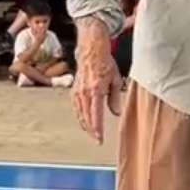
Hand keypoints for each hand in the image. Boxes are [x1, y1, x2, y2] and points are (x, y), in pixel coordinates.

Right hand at [71, 18, 122, 143]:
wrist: (91, 51)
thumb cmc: (105, 63)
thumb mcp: (115, 80)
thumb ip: (115, 98)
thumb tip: (115, 113)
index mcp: (96, 90)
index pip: (96, 115)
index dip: (98, 129)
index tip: (100, 138)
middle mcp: (84, 92)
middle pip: (86, 117)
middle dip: (92, 130)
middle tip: (97, 139)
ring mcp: (77, 91)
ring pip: (80, 113)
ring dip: (85, 124)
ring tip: (91, 132)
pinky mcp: (74, 90)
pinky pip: (76, 107)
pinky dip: (79, 115)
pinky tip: (83, 120)